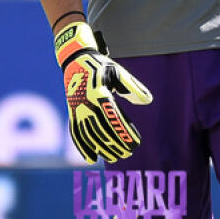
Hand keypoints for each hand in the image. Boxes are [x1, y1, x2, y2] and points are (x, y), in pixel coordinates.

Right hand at [55, 20, 152, 162]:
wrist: (75, 60)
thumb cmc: (101, 66)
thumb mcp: (119, 72)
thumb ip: (133, 87)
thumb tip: (148, 101)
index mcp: (99, 92)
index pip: (114, 118)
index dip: (124, 132)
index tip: (135, 143)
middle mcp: (86, 103)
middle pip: (102, 130)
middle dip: (115, 144)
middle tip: (128, 153)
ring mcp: (77, 109)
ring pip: (89, 135)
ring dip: (102, 148)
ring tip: (115, 157)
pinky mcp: (72, 113)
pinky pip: (75, 133)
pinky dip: (82, 147)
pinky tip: (91, 159)